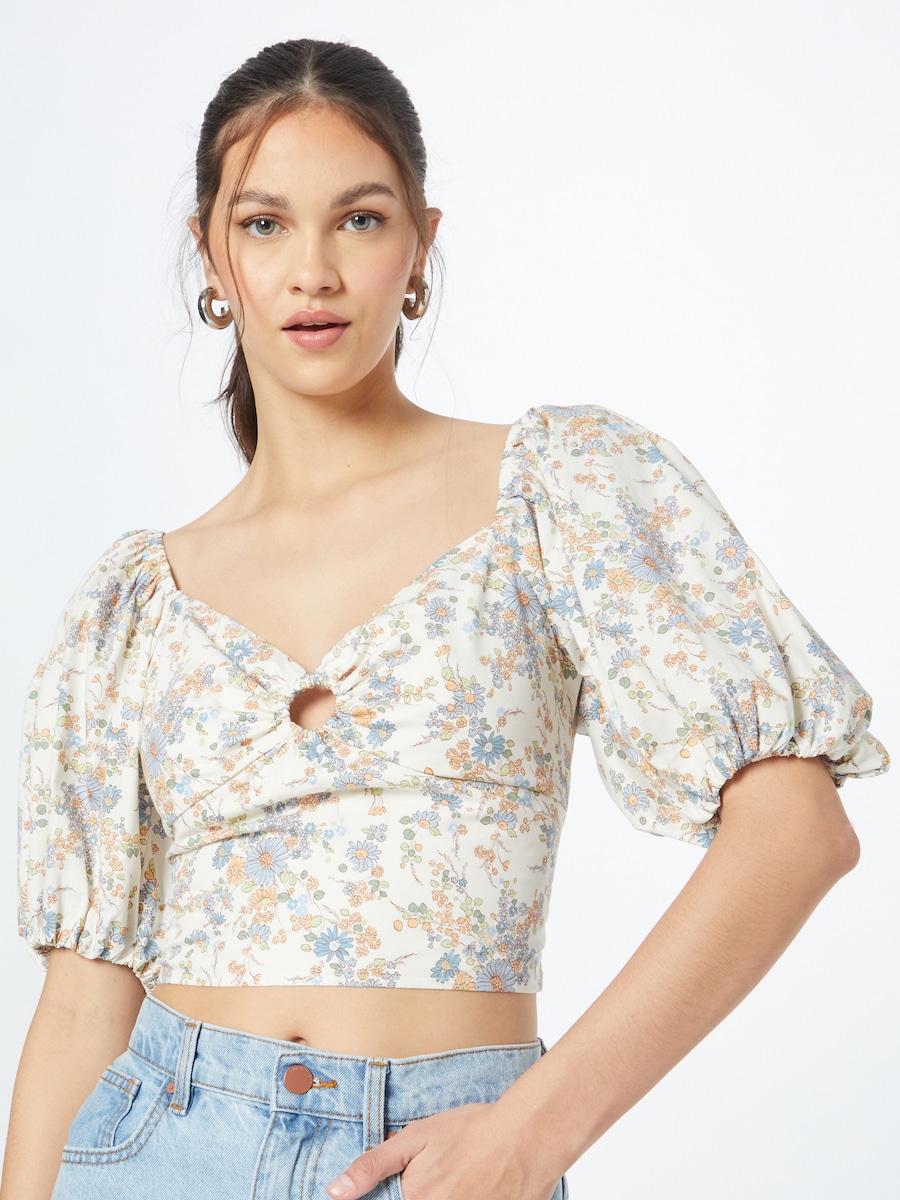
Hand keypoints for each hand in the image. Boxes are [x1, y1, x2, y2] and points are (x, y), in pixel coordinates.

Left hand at [326, 1100, 560, 1199]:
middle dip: (423, 1192)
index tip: (410, 1185)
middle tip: (442, 1176)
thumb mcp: (415, 1138)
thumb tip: (334, 1191)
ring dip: (444, 1195)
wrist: (526, 1137)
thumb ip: (373, 1166)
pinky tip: (469, 1189)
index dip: (385, 1196)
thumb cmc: (470, 1132)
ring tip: (457, 1181)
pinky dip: (464, 1199)